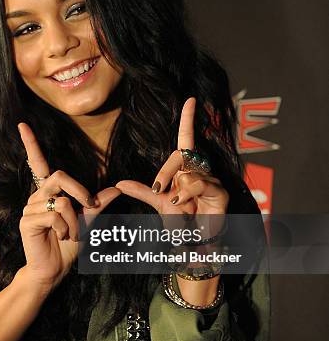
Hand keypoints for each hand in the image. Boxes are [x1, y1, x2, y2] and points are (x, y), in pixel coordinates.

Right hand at [18, 123, 119, 291]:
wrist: (54, 269)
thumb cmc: (69, 246)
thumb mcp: (88, 222)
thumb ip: (98, 204)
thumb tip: (117, 188)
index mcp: (49, 192)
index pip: (37, 162)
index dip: (30, 143)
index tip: (21, 124)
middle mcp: (37, 196)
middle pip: (59, 176)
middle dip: (80, 191)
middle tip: (91, 207)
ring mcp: (29, 208)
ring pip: (61, 202)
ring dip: (74, 221)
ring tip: (71, 234)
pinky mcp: (27, 221)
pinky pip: (53, 215)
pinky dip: (65, 228)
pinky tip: (61, 237)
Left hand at [116, 98, 226, 305]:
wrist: (193, 242)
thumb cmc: (180, 221)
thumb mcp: (157, 203)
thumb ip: (140, 191)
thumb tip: (119, 182)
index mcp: (185, 169)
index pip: (186, 139)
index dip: (188, 119)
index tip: (190, 99)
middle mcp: (200, 170)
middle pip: (182, 155)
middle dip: (165, 172)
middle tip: (157, 189)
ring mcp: (212, 181)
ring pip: (190, 173)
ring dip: (178, 190)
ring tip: (177, 206)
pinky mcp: (221, 193)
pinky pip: (200, 185)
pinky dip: (188, 194)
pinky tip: (184, 204)